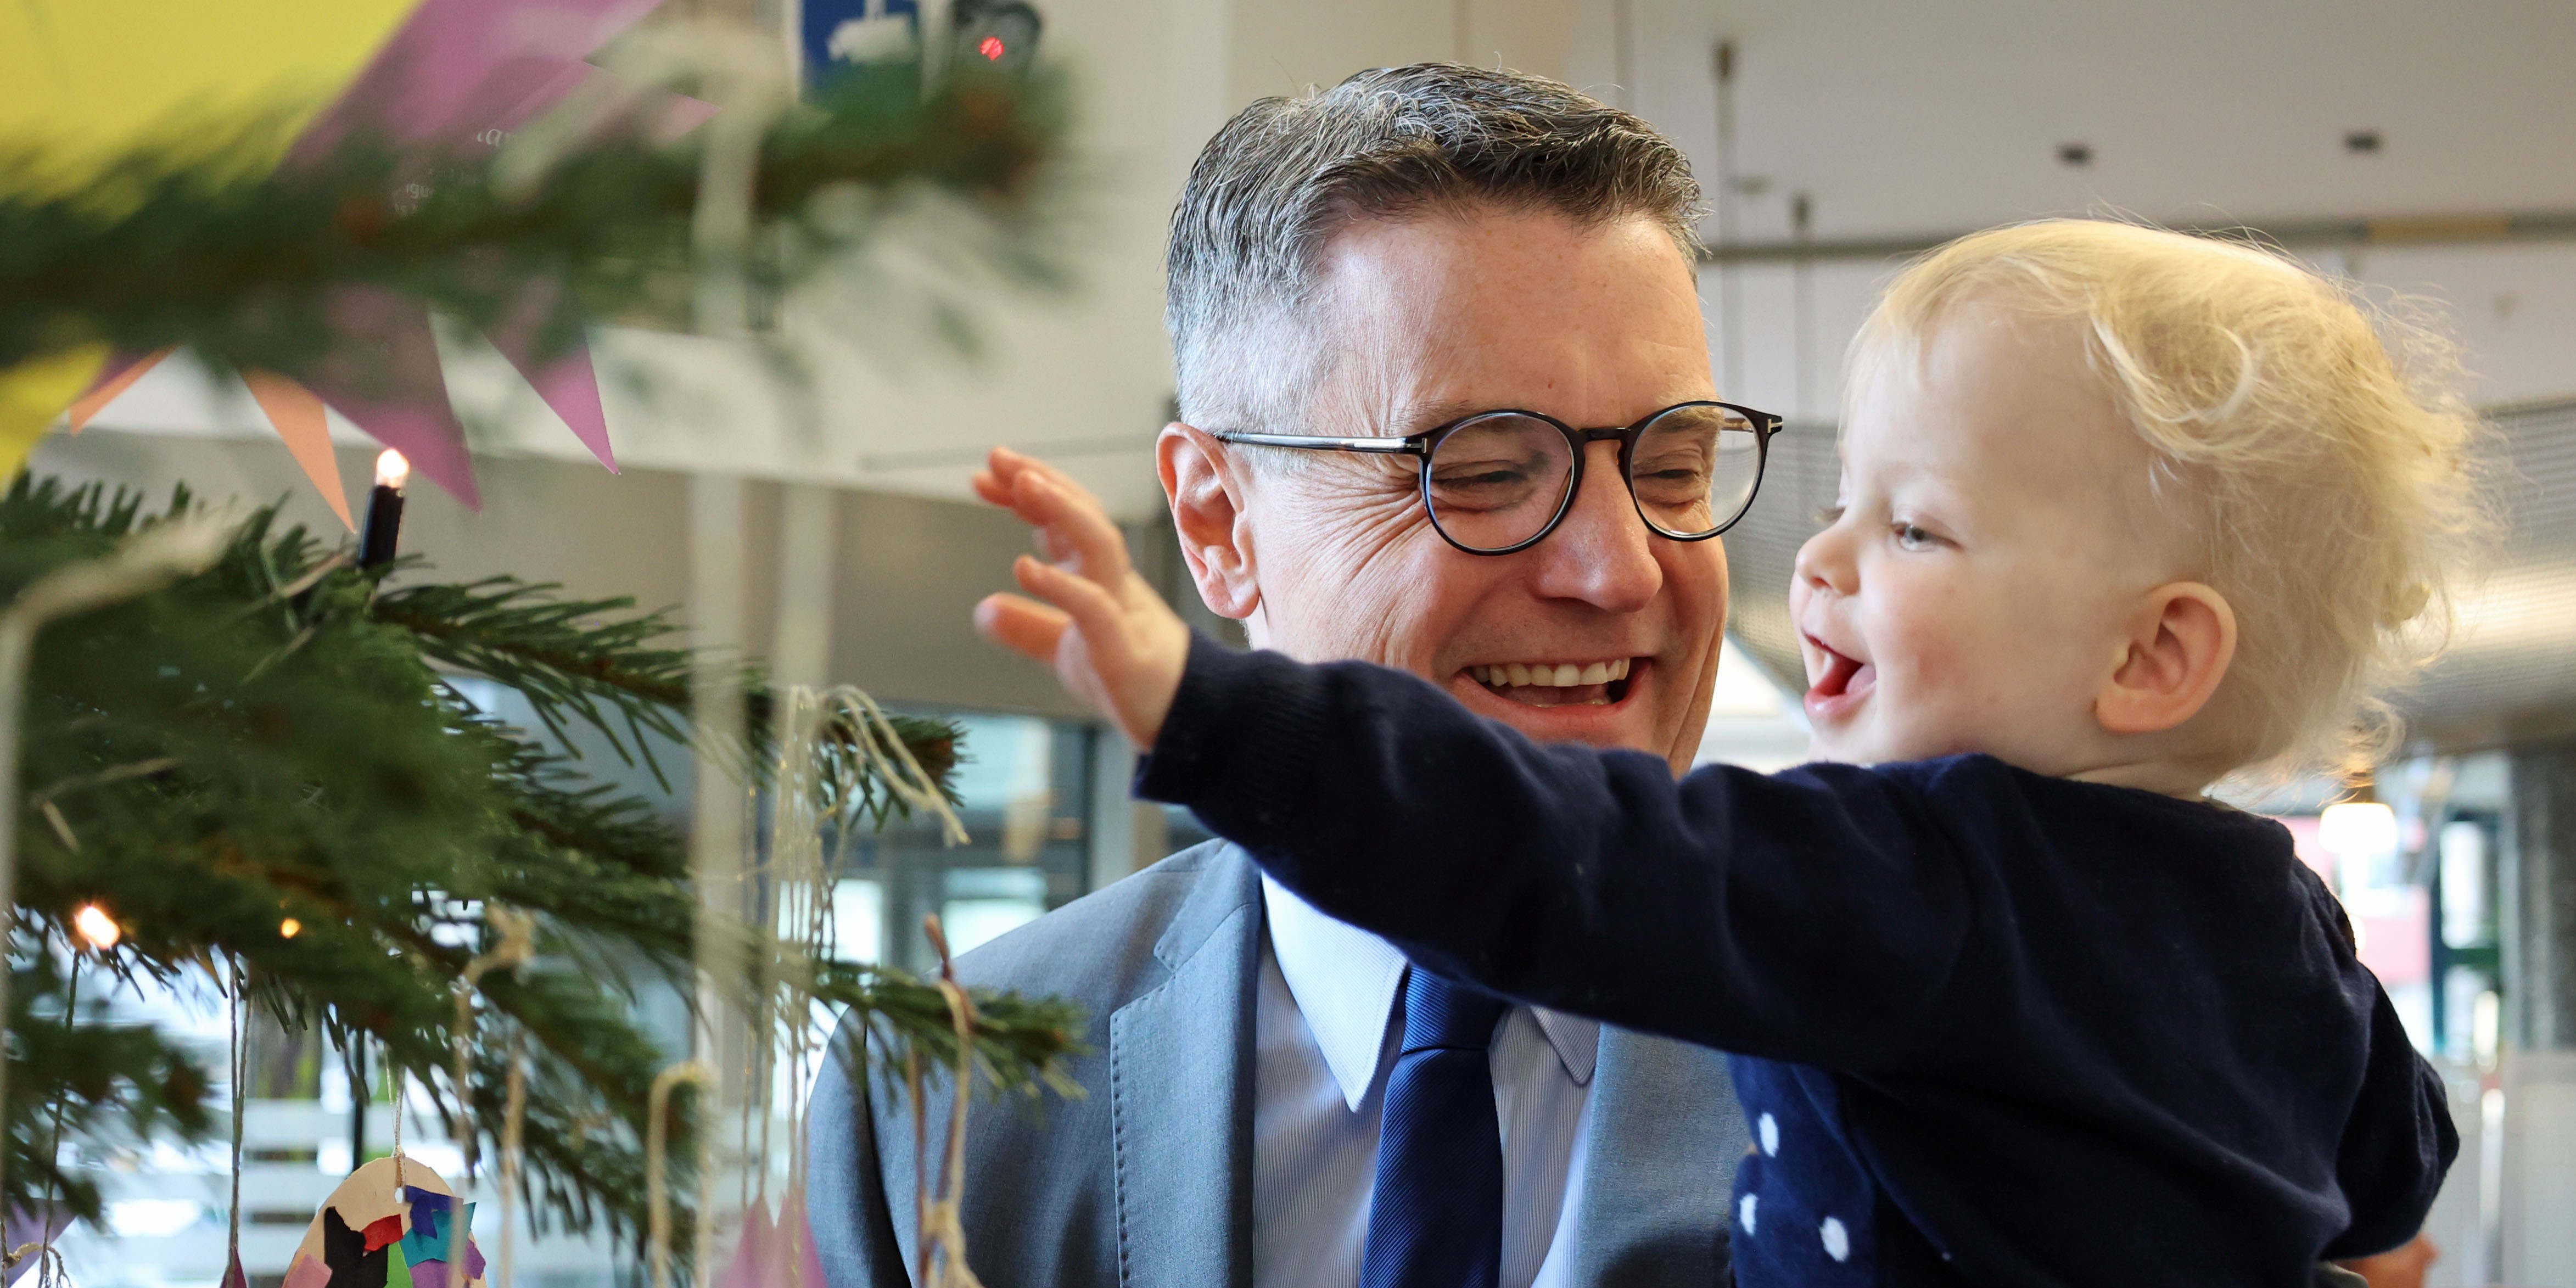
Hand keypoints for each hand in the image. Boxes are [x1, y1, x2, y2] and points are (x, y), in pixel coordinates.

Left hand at [971, 448, 1192, 748]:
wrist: (1186, 721)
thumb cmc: (1130, 679)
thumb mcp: (1066, 650)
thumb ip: (1029, 627)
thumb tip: (984, 610)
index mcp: (1099, 577)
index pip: (1064, 521)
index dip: (1028, 494)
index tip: (984, 477)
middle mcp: (1113, 582)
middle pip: (1083, 515)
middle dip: (1042, 481)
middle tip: (997, 458)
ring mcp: (1122, 610)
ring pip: (1100, 545)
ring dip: (1062, 510)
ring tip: (1023, 485)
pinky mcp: (1124, 648)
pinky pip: (1096, 607)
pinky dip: (1062, 584)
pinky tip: (1025, 568)